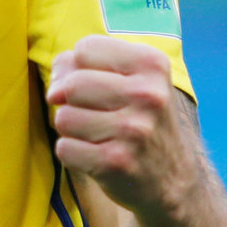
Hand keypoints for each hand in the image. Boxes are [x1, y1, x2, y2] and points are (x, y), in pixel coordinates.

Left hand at [45, 35, 198, 217]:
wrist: (172, 178)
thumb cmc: (135, 115)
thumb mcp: (123, 76)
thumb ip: (77, 65)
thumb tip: (54, 93)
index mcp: (152, 64)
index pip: (84, 48)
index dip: (81, 67)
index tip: (102, 84)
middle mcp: (149, 96)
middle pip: (71, 85)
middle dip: (74, 101)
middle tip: (100, 115)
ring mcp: (135, 131)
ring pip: (64, 117)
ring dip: (73, 129)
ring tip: (101, 135)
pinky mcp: (117, 162)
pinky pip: (64, 148)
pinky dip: (73, 153)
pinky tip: (99, 156)